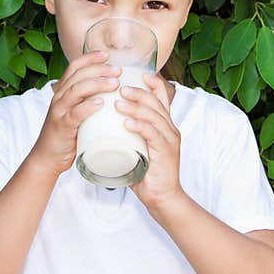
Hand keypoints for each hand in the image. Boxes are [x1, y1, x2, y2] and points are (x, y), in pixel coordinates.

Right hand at [29, 50, 120, 176]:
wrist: (47, 157)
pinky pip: (75, 114)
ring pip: (77, 91)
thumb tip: (114, 92)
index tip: (107, 54)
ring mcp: (59, 112)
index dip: (90, 58)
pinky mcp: (62, 127)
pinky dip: (87, 107)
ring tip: (114, 83)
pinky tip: (100, 103)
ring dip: (97, 84)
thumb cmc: (67, 134)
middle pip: (78, 75)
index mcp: (63, 92)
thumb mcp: (76, 112)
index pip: (74, 67)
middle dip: (99, 69)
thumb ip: (89, 101)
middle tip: (118, 70)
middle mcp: (59, 98)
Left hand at [115, 72, 184, 213]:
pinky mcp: (166, 152)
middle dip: (137, 91)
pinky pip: (153, 134)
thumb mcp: (136, 148)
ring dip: (135, 106)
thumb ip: (126, 136)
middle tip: (119, 87)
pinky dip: (140, 126)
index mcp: (165, 125)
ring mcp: (169, 140)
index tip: (134, 74)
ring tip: (118, 102)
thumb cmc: (147, 174)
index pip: (161, 96)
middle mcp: (170, 128)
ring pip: (154, 115)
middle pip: (156, 102)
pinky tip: (127, 123)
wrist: (162, 198)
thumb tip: (103, 125)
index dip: (150, 83)